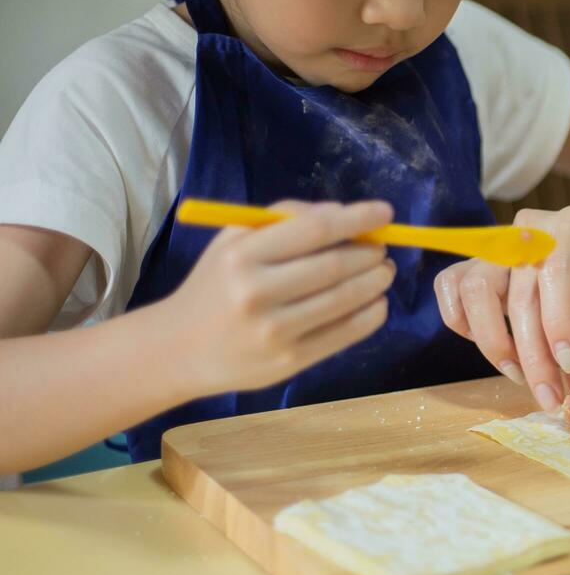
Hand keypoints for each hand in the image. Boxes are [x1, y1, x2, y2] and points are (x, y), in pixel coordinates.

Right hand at [163, 200, 395, 395]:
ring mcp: (275, 331)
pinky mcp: (289, 361)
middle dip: (370, 254)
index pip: (315, 230)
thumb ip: (285, 220)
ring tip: (384, 272)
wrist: (179, 349)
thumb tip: (343, 214)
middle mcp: (257, 293)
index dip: (358, 219)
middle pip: (335, 266)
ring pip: (345, 300)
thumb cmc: (216, 285)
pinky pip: (344, 334)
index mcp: (242, 256)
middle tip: (383, 248)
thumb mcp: (234, 241)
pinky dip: (371, 316)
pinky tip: (377, 303)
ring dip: (376, 282)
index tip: (385, 213)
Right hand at [434, 206, 569, 410]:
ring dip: (493, 342)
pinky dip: (463, 321)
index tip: (569, 367)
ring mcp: (497, 244)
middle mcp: (531, 230)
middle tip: (549, 396)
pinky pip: (450, 286)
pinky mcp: (476, 262)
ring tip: (520, 374)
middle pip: (518, 295)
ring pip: (474, 290)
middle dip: (532, 356)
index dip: (559, 323)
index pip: (557, 272)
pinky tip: (496, 345)